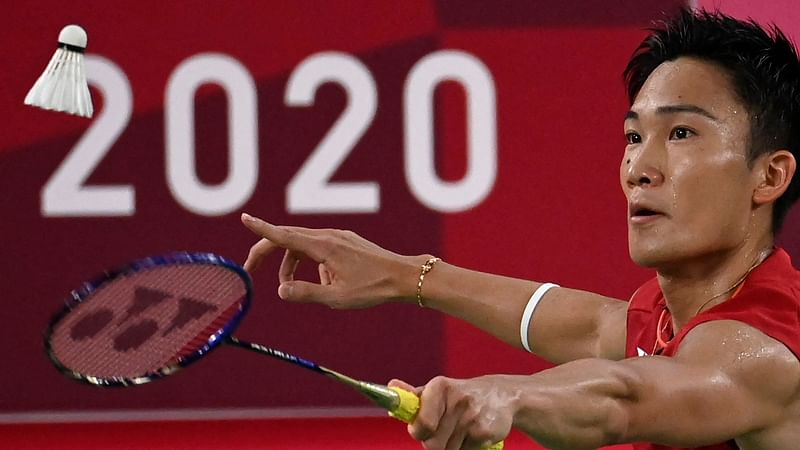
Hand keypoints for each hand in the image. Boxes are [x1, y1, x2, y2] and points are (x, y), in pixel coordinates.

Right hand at [241, 213, 422, 307]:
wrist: (404, 277)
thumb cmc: (373, 288)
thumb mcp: (337, 298)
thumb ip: (306, 293)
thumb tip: (280, 290)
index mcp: (323, 246)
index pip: (284, 236)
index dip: (261, 229)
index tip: (245, 219)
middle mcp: (329, 236)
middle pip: (288, 239)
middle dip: (267, 253)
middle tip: (251, 271)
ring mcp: (338, 237)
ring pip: (303, 246)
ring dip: (292, 265)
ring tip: (294, 288)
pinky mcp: (346, 242)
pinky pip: (319, 250)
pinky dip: (312, 265)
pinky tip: (326, 284)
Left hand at [390, 376, 514, 449]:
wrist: (502, 395)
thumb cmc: (461, 395)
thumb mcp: (439, 390)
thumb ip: (414, 396)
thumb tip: (390, 387)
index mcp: (440, 387)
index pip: (422, 423)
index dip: (418, 431)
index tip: (422, 430)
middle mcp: (456, 400)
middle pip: (432, 444)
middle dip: (435, 443)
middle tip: (442, 433)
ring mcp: (472, 418)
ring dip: (450, 447)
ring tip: (459, 432)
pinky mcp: (486, 433)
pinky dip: (466, 449)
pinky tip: (472, 435)